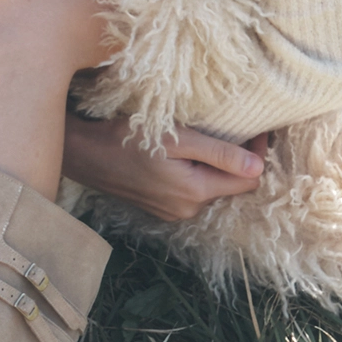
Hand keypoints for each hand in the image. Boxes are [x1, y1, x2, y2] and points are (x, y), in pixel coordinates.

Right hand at [63, 113, 267, 222]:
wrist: (83, 154)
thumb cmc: (126, 139)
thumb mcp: (176, 139)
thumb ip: (218, 154)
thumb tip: (259, 167)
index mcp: (195, 193)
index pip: (247, 181)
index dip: (258, 155)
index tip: (257, 129)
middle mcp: (187, 209)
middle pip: (230, 186)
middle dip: (238, 160)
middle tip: (237, 129)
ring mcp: (172, 212)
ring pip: (210, 189)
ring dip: (215, 167)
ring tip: (208, 139)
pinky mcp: (160, 208)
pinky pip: (191, 192)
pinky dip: (196, 174)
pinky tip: (185, 155)